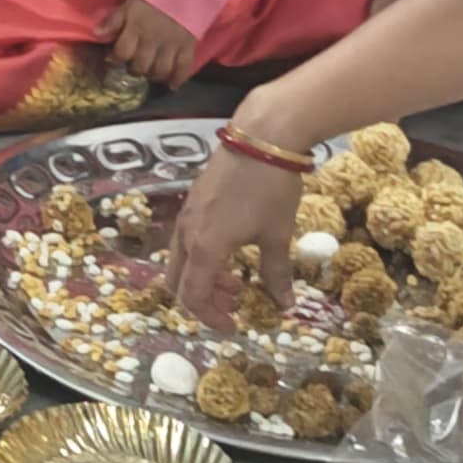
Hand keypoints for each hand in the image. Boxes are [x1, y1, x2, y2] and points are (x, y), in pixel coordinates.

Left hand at [108, 0, 200, 89]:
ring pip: (160, 71)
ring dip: (153, 76)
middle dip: (135, 69)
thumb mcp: (129, 4)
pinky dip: (177, 79)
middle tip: (135, 65)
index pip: (121, 53)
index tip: (114, 58)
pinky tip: (172, 85)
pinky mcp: (188, 47)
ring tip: (151, 72)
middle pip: (140, 67)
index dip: (115, 59)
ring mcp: (172, 45)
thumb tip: (96, 34)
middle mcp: (152, 41)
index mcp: (136, 29)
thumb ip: (113, 20)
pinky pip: (183, 68)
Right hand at [159, 135, 305, 330]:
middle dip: (204, 299)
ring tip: (236, 277)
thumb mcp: (277, 235)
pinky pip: (187, 241)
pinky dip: (203, 256)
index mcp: (205, 248)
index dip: (211, 318)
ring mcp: (187, 215)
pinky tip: (232, 248)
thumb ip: (277, 274)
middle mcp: (187, 234)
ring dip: (203, 277)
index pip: (194, 298)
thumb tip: (284, 305)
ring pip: (181, 261)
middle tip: (235, 301)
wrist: (261, 136)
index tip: (234, 326)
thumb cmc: (271, 189)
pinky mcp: (193, 201)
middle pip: (178, 282)